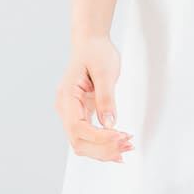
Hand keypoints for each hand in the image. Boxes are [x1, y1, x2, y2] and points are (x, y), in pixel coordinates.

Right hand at [56, 35, 133, 161]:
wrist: (91, 43)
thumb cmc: (96, 52)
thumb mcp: (105, 73)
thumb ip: (106, 98)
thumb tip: (109, 124)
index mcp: (67, 96)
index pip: (78, 127)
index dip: (99, 137)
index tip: (121, 135)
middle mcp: (65, 108)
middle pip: (78, 141)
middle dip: (102, 149)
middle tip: (128, 146)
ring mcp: (71, 113)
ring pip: (83, 143)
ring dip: (104, 151)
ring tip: (127, 147)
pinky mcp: (81, 115)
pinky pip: (89, 137)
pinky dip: (103, 145)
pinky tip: (120, 146)